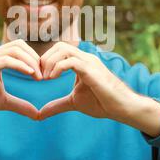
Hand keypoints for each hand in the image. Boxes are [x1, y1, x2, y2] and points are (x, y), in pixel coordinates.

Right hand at [0, 39, 42, 128]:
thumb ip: (19, 104)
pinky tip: (29, 73)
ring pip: (14, 50)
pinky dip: (20, 65)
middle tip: (43, 75)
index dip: (33, 58)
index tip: (43, 74)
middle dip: (34, 57)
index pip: (19, 48)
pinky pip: (6, 60)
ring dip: (30, 61)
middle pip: (19, 45)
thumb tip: (37, 114)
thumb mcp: (2, 102)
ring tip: (38, 76)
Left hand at [38, 42, 159, 136]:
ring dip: (49, 62)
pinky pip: (70, 61)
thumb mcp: (73, 102)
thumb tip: (39, 114)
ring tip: (45, 78)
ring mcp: (89, 62)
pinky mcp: (91, 69)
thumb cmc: (101, 103)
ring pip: (63, 49)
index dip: (46, 60)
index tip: (39, 76)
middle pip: (59, 45)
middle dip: (45, 59)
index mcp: (81, 62)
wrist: (121, 108)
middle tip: (40, 77)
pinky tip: (52, 78)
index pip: (59, 50)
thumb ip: (56, 105)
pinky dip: (57, 68)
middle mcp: (85, 58)